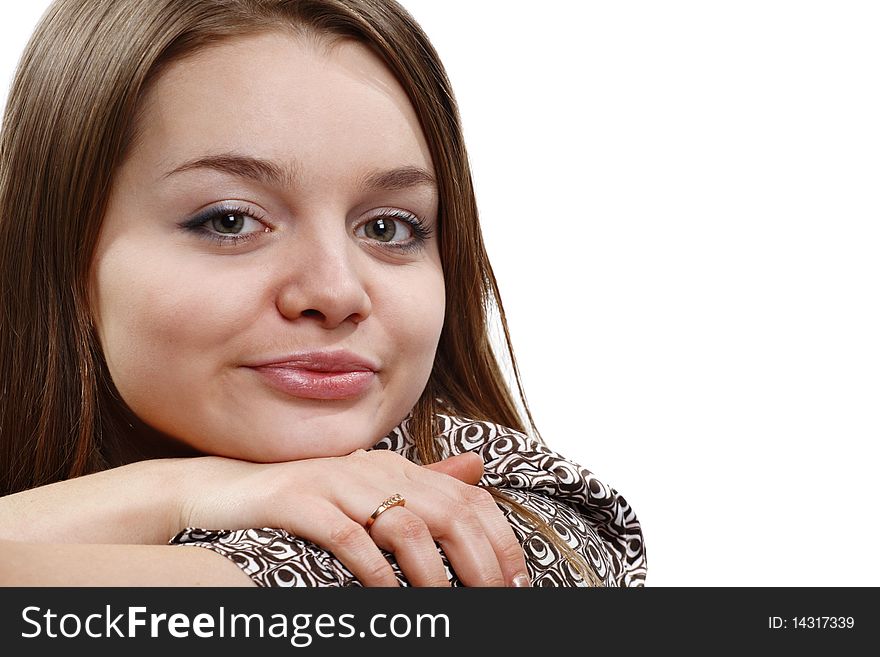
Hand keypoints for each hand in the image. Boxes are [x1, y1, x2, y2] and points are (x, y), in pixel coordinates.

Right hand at [177, 450, 529, 586]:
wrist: (222, 491)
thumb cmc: (303, 499)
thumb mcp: (367, 487)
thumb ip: (422, 483)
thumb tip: (477, 472)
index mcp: (394, 466)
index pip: (466, 496)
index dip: (499, 539)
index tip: (517, 581)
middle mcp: (371, 468)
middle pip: (447, 511)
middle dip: (479, 560)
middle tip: (493, 599)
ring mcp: (334, 482)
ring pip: (405, 523)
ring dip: (432, 571)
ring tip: (444, 606)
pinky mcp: (299, 501)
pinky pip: (347, 536)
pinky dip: (373, 569)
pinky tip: (387, 596)